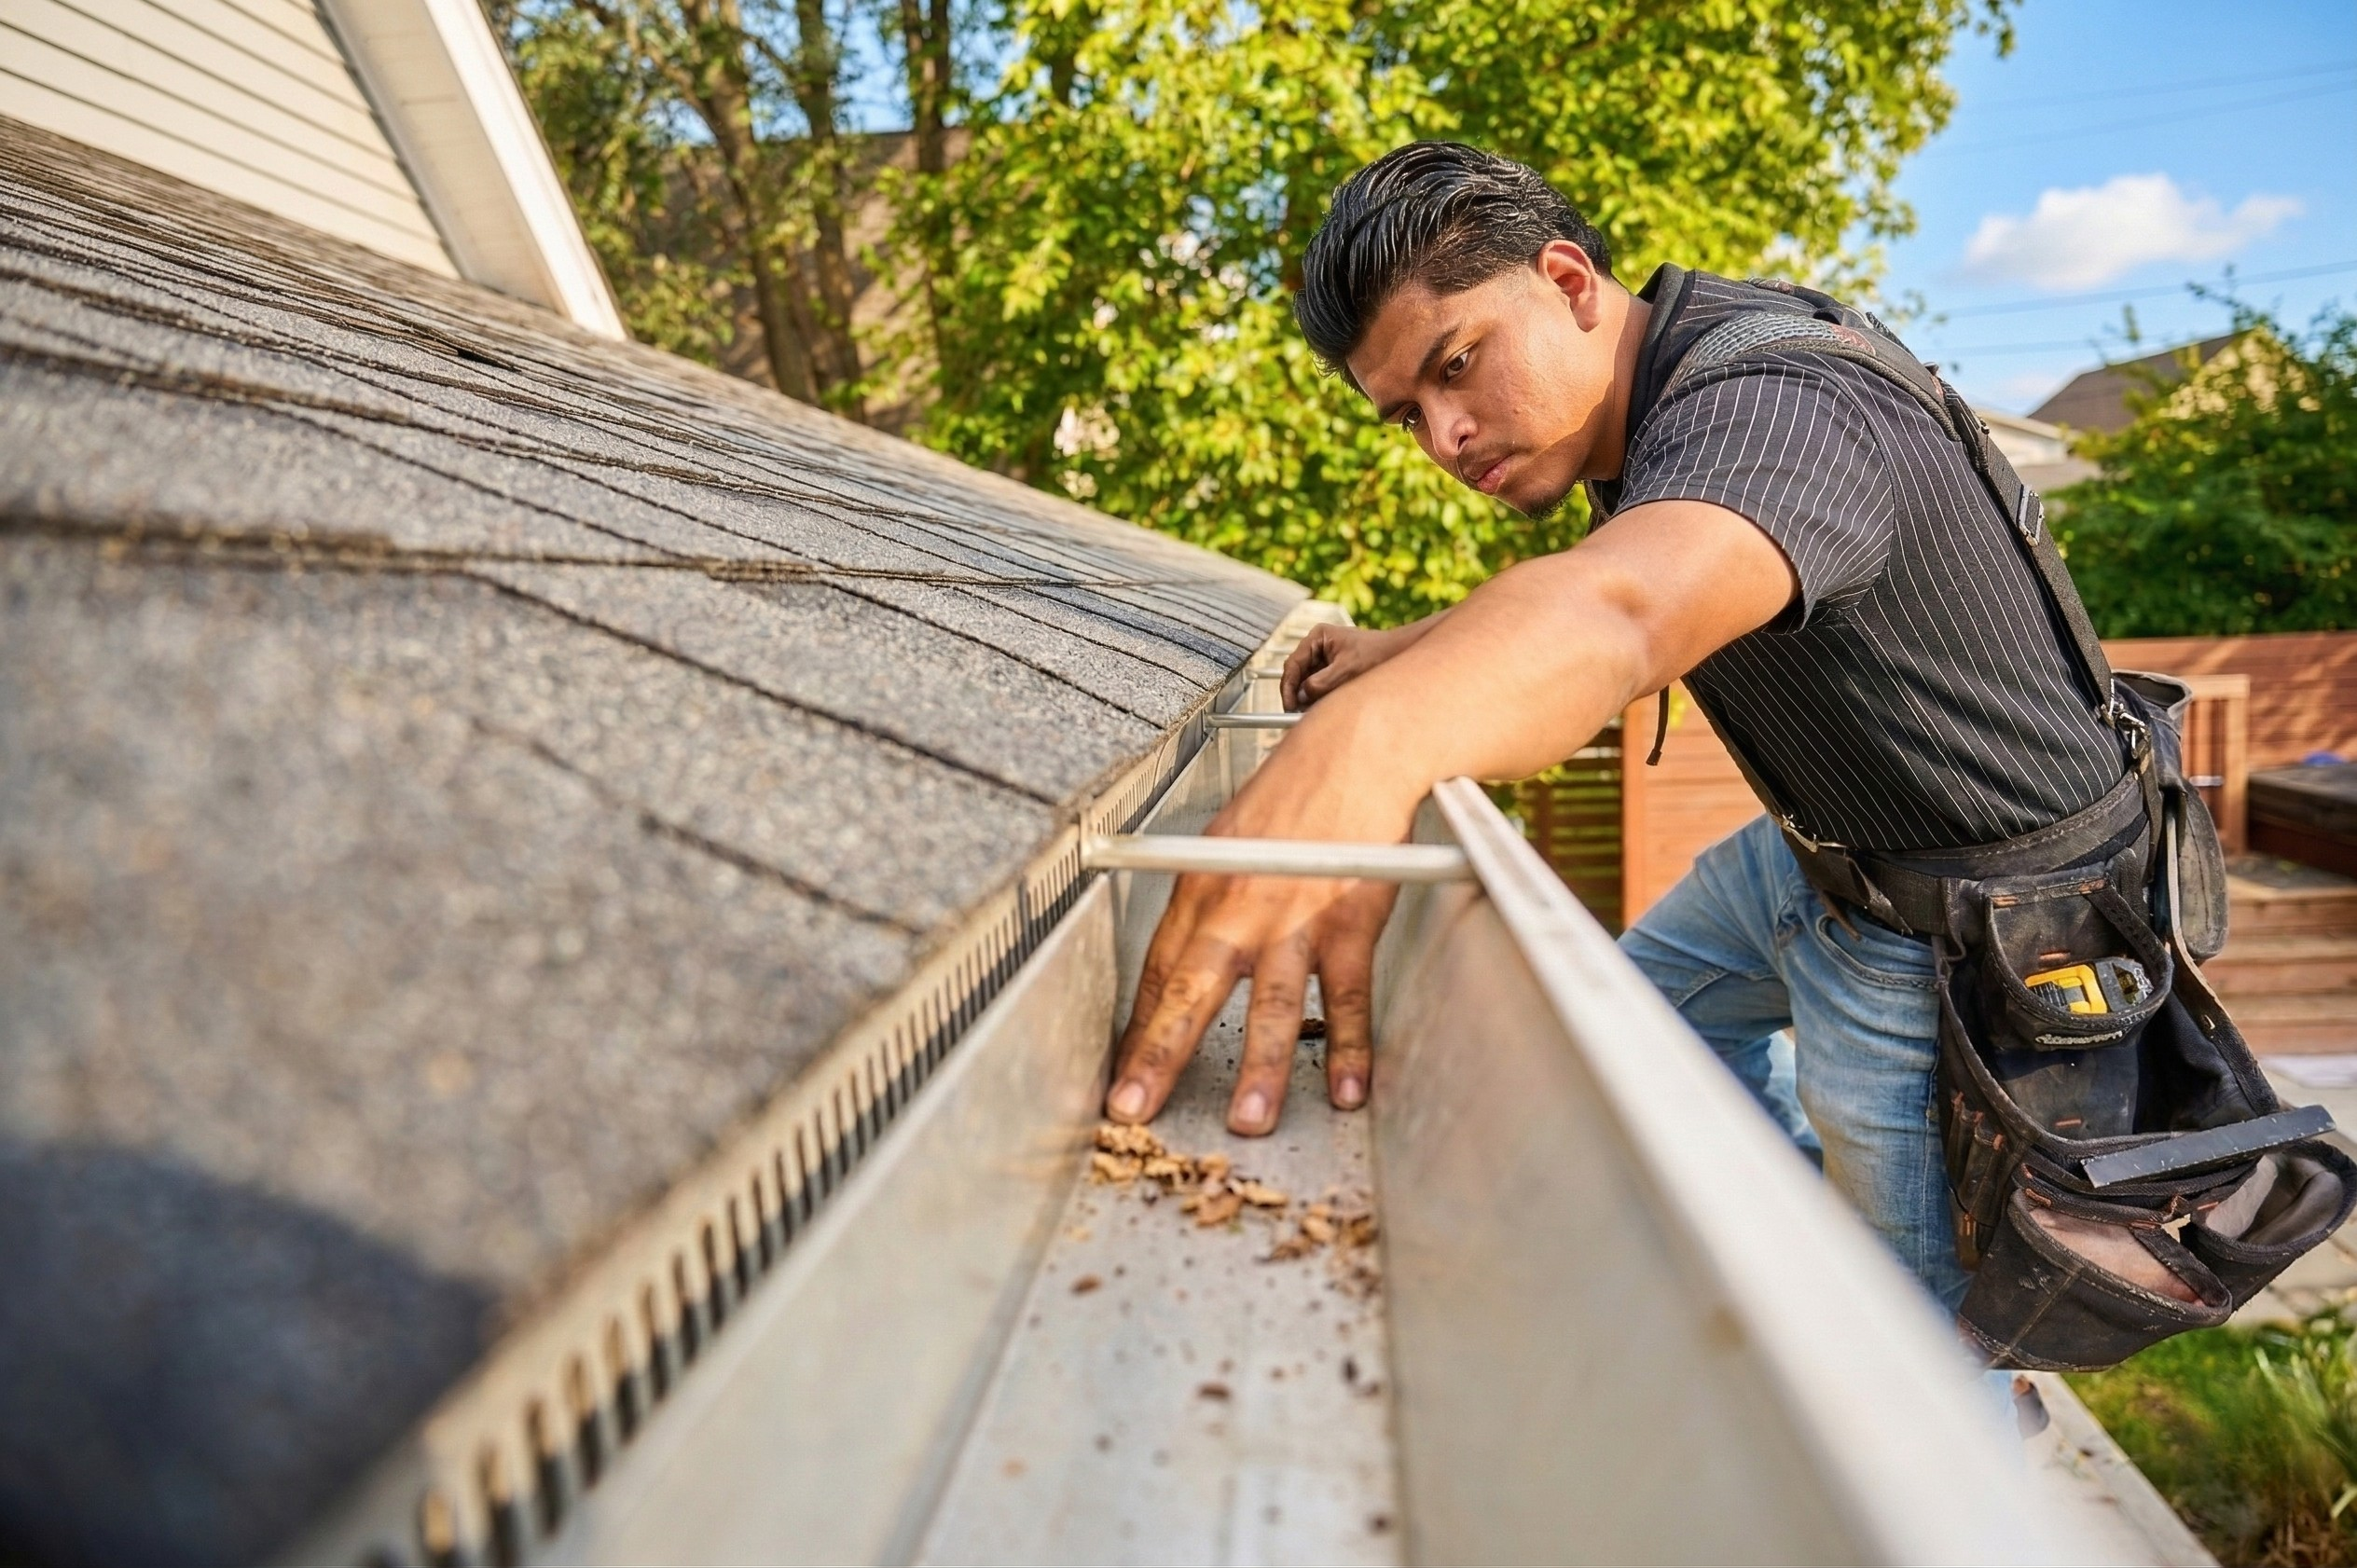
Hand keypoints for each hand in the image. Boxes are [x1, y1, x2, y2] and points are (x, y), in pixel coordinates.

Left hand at [1105, 700, 1422, 1135]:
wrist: (1354, 751)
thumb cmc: (1293, 797)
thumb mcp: (1228, 838)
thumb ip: (1209, 898)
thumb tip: (1188, 955)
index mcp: (1200, 886)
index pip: (1158, 971)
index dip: (1138, 1030)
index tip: (1122, 1080)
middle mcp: (1239, 903)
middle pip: (1191, 990)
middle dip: (1161, 1056)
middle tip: (1136, 1109)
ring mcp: (1296, 915)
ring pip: (1272, 1002)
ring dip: (1260, 1066)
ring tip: (1248, 1121)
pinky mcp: (1350, 919)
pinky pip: (1348, 994)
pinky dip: (1350, 1046)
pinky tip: (1345, 1090)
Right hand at [1280, 619, 1437, 710]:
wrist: (1401, 654)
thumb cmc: (1378, 654)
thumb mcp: (1348, 670)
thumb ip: (1323, 683)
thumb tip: (1302, 696)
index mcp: (1318, 637)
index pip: (1293, 664)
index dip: (1288, 687)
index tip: (1289, 706)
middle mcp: (1318, 646)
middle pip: (1298, 674)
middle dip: (1298, 695)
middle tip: (1298, 715)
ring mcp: (1325, 659)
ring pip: (1307, 683)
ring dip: (1309, 699)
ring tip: (1312, 713)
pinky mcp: (1333, 671)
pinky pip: (1319, 687)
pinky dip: (1319, 698)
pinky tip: (1323, 709)